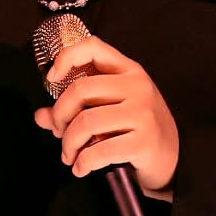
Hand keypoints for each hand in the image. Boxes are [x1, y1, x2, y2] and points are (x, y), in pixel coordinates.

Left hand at [33, 37, 177, 200]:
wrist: (174, 157)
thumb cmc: (137, 129)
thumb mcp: (110, 110)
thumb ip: (75, 109)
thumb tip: (41, 116)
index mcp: (127, 70)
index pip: (92, 47)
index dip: (66, 58)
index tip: (52, 79)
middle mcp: (137, 86)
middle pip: (80, 90)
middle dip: (60, 115)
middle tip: (59, 133)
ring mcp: (142, 112)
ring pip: (86, 122)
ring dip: (69, 143)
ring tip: (69, 156)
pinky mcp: (144, 140)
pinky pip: (100, 150)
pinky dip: (83, 162)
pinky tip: (81, 168)